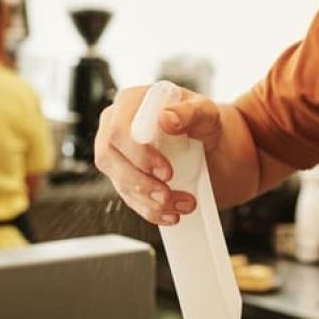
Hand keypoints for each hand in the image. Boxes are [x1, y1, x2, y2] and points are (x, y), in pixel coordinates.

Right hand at [94, 84, 223, 224]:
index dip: (139, 154)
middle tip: (168, 196)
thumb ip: (189, 112)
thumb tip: (166, 118)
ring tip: (182, 206)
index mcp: (131, 103)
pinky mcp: (124, 176)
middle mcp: (116, 126)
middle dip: (140, 183)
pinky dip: (150, 211)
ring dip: (149, 201)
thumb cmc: (203, 122)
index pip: (119, 129)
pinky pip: (129, 198)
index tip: (166, 172)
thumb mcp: (205, 112)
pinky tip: (171, 215)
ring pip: (118, 182)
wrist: (209, 144)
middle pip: (109, 158)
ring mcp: (118, 154)